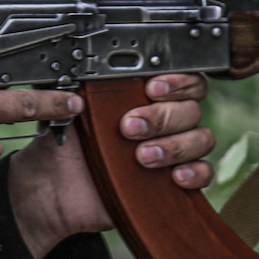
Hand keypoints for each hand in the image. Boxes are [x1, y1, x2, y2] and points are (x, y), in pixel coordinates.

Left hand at [8, 74, 214, 258]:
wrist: (54, 191)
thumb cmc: (64, 148)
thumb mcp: (73, 112)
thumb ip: (90, 87)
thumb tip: (97, 66)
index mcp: (144, 99)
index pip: (182, 80)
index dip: (176, 82)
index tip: (151, 89)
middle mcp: (163, 123)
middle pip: (191, 110)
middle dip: (162, 117)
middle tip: (129, 127)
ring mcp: (171, 153)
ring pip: (201, 139)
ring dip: (174, 145)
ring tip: (142, 156)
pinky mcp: (173, 184)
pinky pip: (204, 174)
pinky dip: (195, 173)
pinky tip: (174, 176)